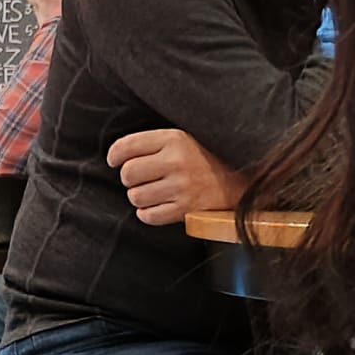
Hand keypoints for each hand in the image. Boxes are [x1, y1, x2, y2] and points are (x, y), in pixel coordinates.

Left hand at [107, 126, 243, 226]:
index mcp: (174, 139)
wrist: (240, 180)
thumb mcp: (183, 139)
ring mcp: (182, 188)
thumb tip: (118, 156)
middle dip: (129, 178)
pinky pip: (149, 216)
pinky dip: (147, 213)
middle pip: (128, 174)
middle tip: (139, 178)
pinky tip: (156, 206)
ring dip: (139, 196)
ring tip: (151, 192)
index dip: (114, 155)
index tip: (115, 161)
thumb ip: (153, 143)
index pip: (127, 147)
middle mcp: (177, 162)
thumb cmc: (205, 159)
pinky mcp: (186, 210)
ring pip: (136, 196)